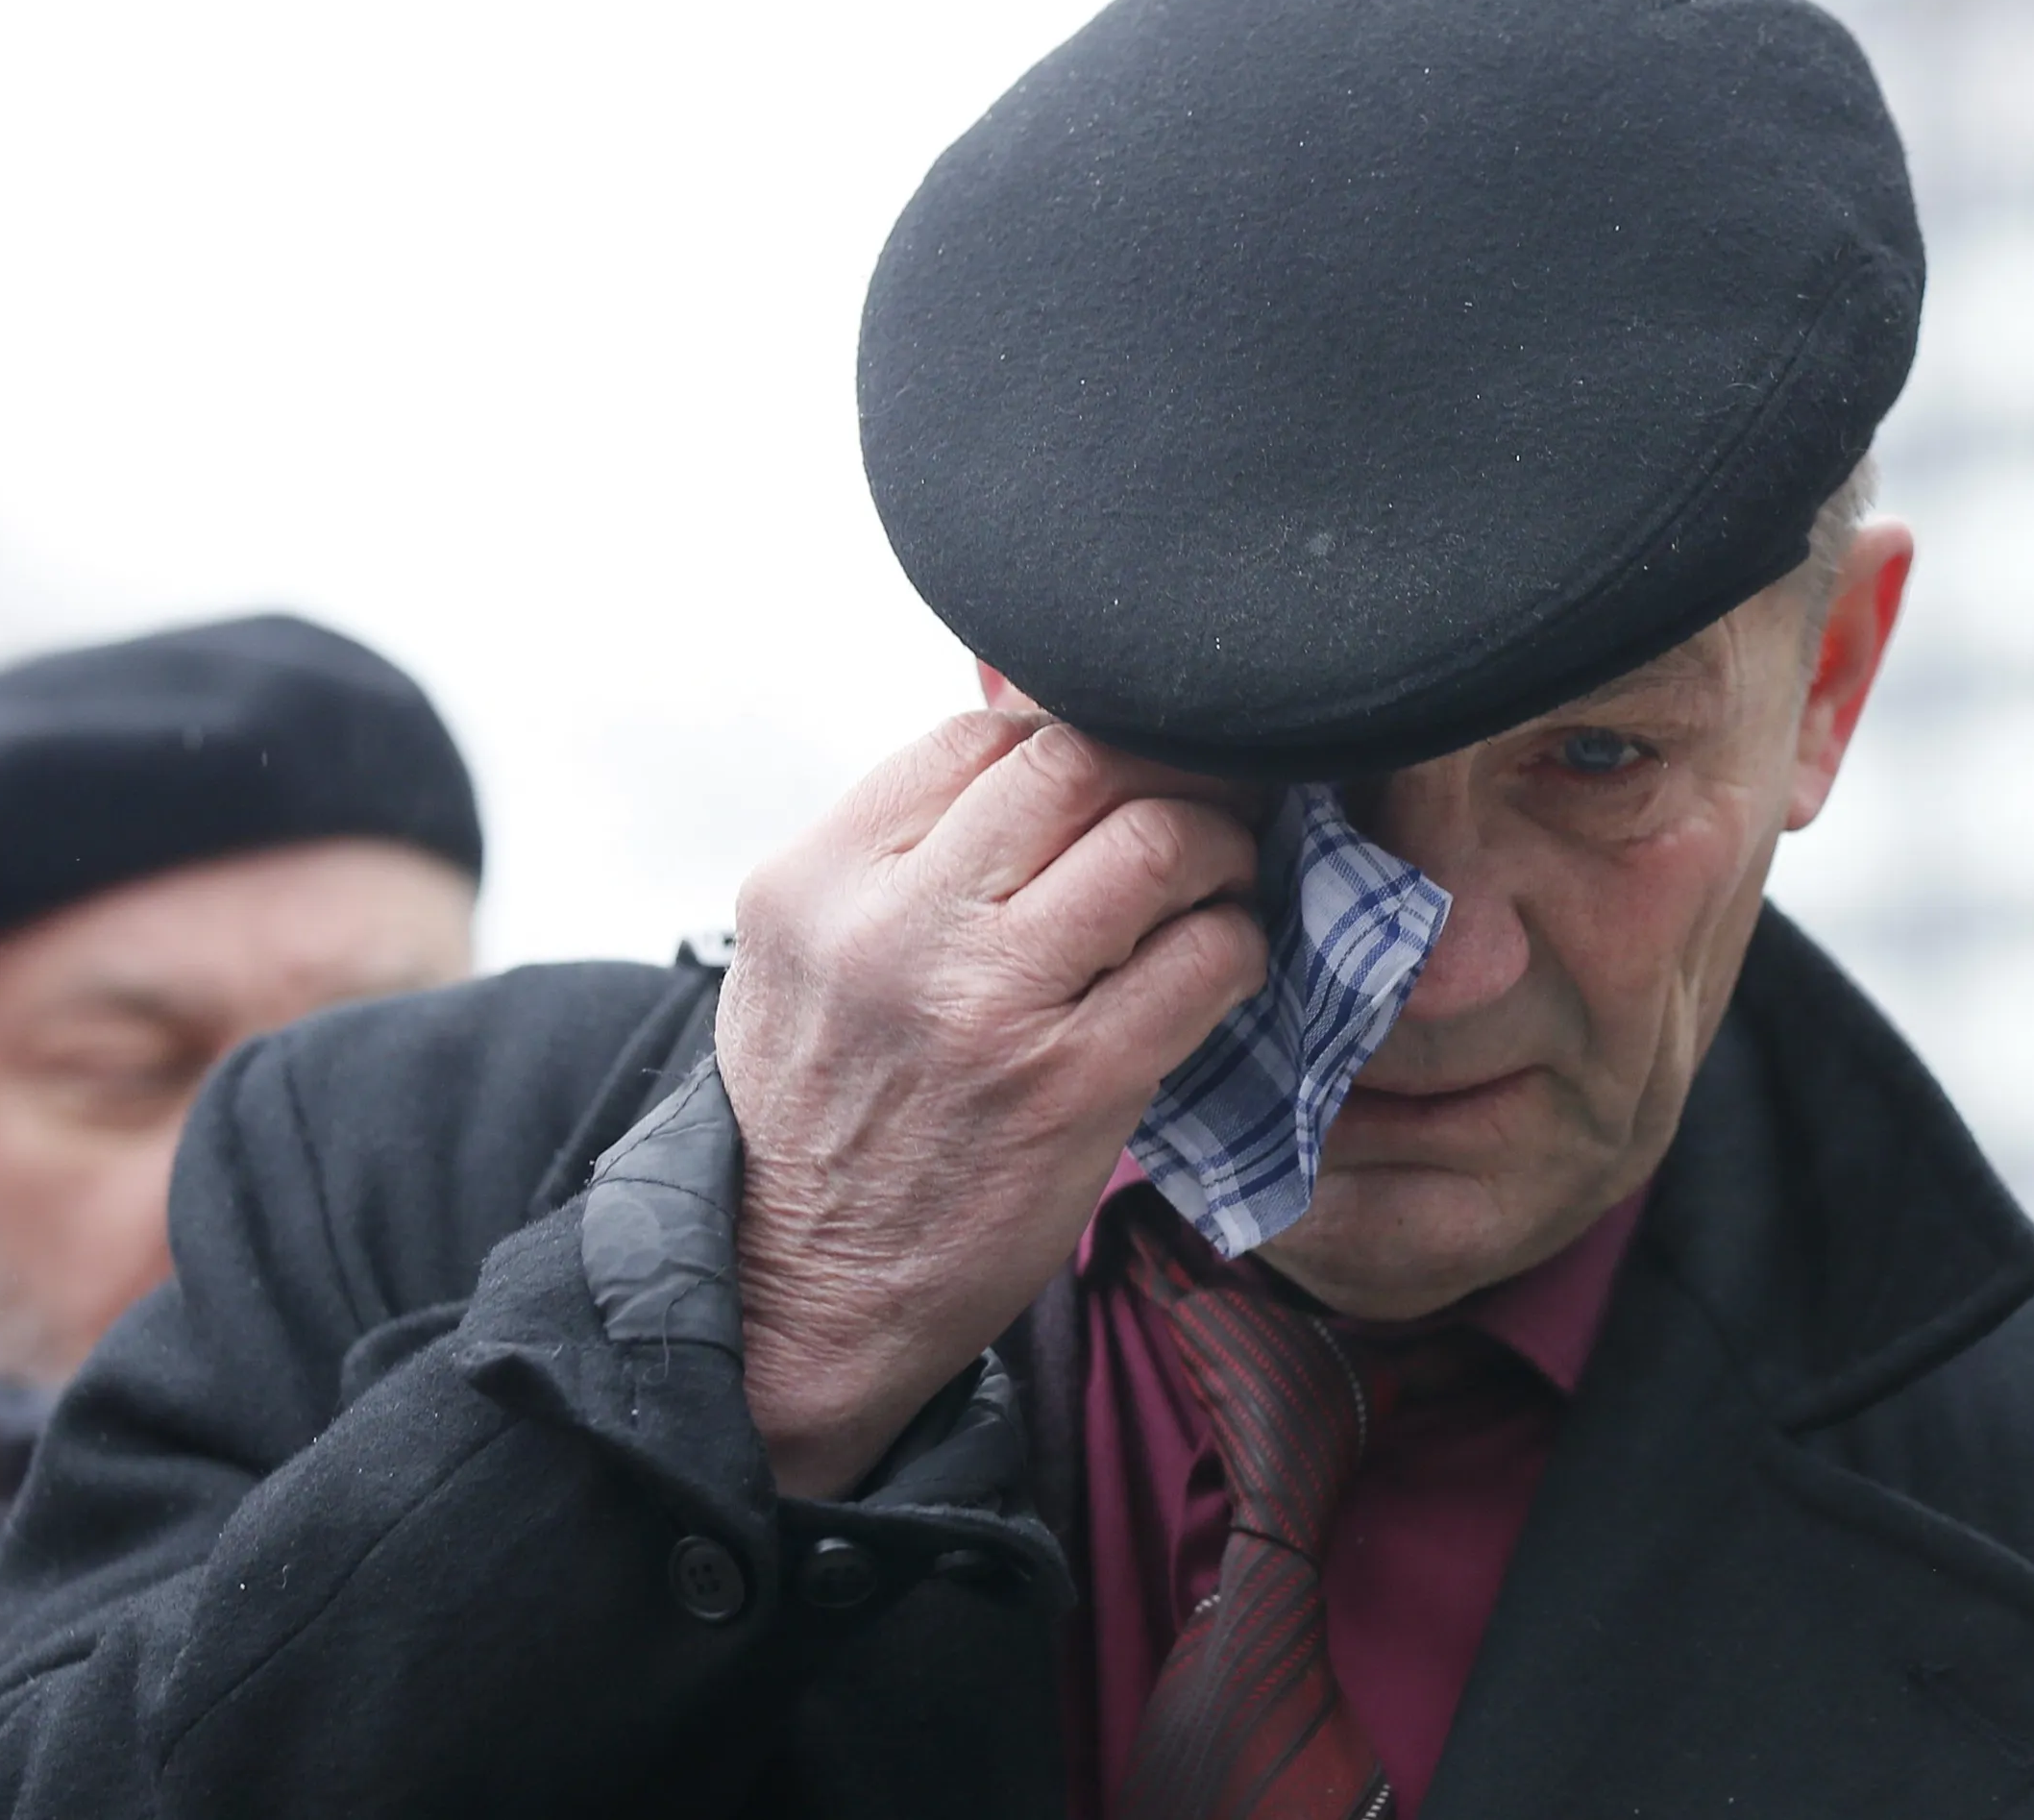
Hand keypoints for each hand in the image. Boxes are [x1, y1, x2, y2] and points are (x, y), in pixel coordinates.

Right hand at [717, 712, 1266, 1496]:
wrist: (796, 1302)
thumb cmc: (818, 1118)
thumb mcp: (805, 956)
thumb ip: (898, 855)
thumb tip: (1033, 740)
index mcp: (819, 878)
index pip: (979, 735)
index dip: (1073, 731)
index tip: (1117, 770)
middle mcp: (896, 924)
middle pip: (1075, 760)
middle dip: (1163, 768)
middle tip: (1201, 799)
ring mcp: (988, 1003)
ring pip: (1154, 841)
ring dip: (1218, 846)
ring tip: (1218, 879)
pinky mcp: (1072, 1086)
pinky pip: (1203, 959)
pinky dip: (1238, 943)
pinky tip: (1222, 964)